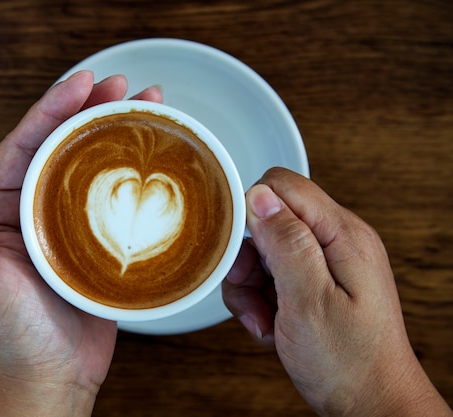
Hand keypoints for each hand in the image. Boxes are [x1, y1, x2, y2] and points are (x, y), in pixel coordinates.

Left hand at [0, 71, 161, 416]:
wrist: (45, 383)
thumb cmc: (0, 337)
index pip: (25, 143)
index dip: (53, 107)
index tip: (83, 81)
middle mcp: (32, 211)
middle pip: (66, 148)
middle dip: (94, 112)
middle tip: (126, 87)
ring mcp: (68, 229)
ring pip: (95, 171)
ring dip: (120, 139)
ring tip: (152, 111)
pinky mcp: (98, 248)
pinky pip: (118, 205)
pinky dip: (138, 181)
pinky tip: (158, 164)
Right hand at [223, 168, 451, 415]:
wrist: (369, 403)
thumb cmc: (348, 362)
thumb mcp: (309, 301)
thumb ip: (286, 243)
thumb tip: (259, 195)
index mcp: (342, 235)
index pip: (283, 186)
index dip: (252, 211)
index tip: (240, 250)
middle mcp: (335, 242)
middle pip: (269, 221)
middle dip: (248, 259)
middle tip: (252, 292)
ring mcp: (325, 264)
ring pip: (263, 252)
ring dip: (251, 287)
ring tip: (264, 318)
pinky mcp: (314, 284)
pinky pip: (271, 277)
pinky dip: (260, 301)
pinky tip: (271, 325)